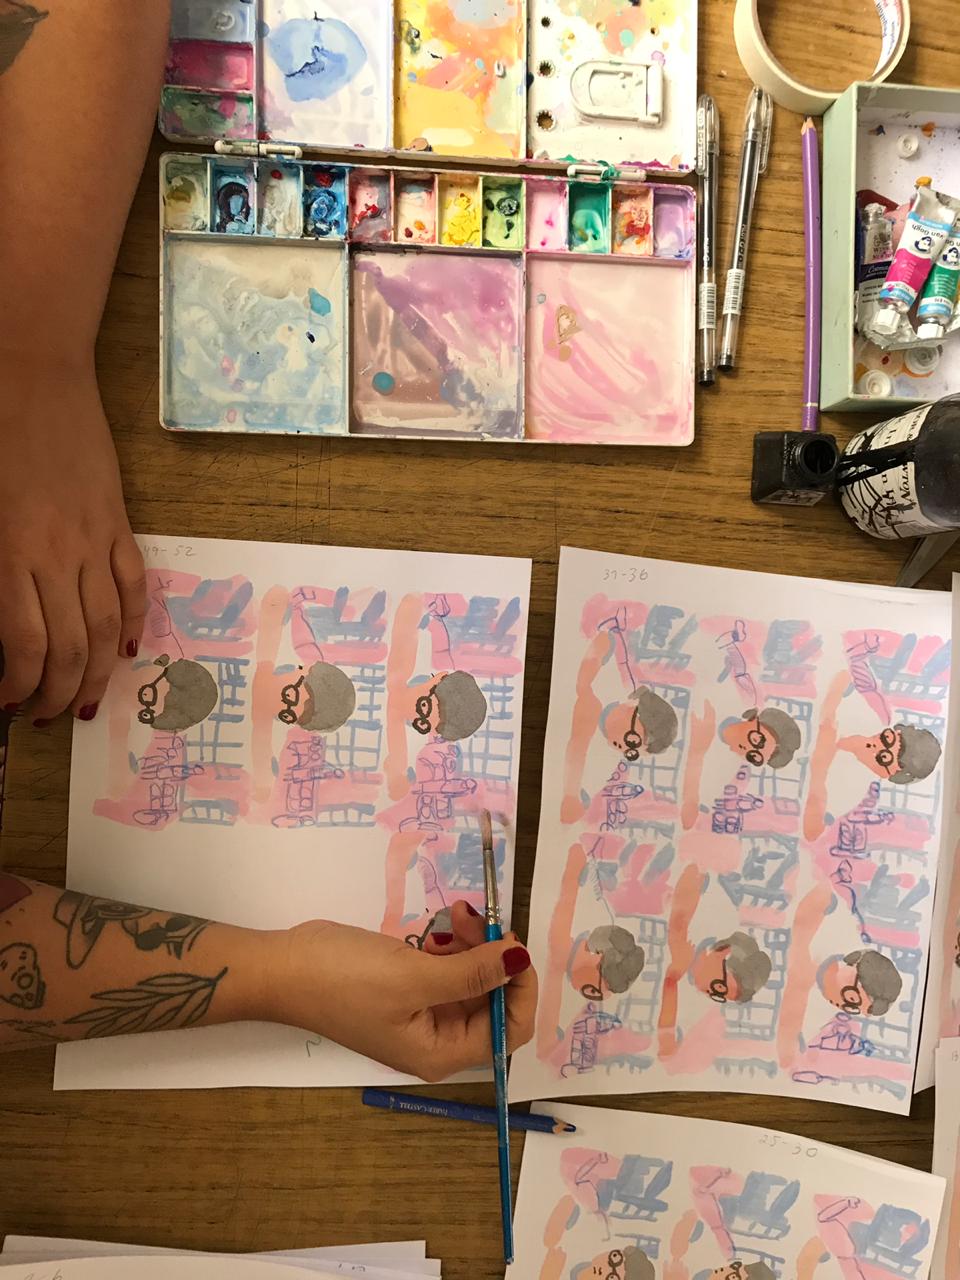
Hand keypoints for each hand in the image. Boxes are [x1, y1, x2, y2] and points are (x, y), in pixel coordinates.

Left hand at [0, 360, 144, 721]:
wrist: (32, 369)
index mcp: (10, 552)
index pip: (26, 646)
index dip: (20, 686)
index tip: (7, 703)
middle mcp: (57, 555)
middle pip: (71, 648)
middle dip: (59, 694)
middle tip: (46, 717)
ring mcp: (94, 539)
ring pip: (107, 627)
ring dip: (98, 674)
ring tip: (86, 702)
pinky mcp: (117, 520)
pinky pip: (133, 584)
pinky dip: (134, 622)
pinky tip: (128, 650)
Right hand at [264, 902, 537, 1081]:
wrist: (285, 968)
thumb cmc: (346, 979)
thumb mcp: (414, 976)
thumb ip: (473, 971)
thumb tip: (521, 959)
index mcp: (443, 1051)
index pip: (510, 1030)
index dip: (521, 988)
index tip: (513, 944)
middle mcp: (439, 1038)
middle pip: (494, 1000)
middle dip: (494, 956)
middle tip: (479, 917)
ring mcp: (423, 1012)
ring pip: (473, 977)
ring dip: (474, 944)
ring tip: (459, 913)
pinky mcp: (409, 987)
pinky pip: (449, 968)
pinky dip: (454, 945)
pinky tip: (444, 924)